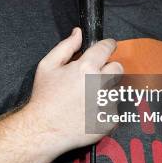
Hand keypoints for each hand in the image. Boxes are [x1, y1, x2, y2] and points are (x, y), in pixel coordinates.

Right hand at [23, 27, 123, 154]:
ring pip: (115, 89)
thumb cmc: (44, 97)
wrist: (43, 130)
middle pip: (117, 68)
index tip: (107, 47)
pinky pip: (113, 109)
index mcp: (86, 67)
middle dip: (108, 69)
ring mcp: (106, 103)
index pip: (107, 48)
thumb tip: (79, 33)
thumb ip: (66, 46)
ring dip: (105, 91)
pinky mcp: (110, 120)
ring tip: (87, 98)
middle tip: (93, 77)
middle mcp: (100, 84)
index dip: (108, 46)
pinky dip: (104, 109)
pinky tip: (88, 112)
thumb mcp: (48, 66)